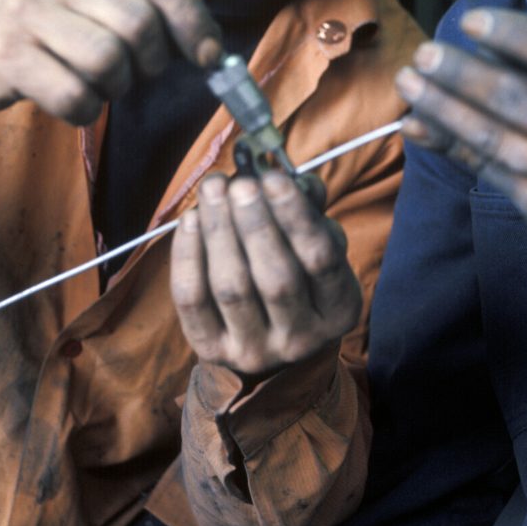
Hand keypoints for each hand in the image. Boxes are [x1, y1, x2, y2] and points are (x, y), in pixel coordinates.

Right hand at [0, 0, 222, 123]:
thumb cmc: (46, 26)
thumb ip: (148, 6)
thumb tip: (211, 47)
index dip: (194, 23)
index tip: (207, 57)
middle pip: (139, 24)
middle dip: (152, 63)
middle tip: (137, 74)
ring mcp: (27, 10)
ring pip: (109, 62)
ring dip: (115, 88)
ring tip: (98, 84)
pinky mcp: (5, 55)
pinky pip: (74, 95)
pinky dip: (85, 110)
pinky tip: (71, 100)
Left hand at [170, 170, 362, 376]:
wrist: (270, 338)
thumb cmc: (297, 272)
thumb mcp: (317, 243)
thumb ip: (308, 207)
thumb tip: (284, 175)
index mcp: (338, 309)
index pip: (320, 260)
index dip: (295, 216)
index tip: (274, 178)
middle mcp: (301, 338)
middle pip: (276, 279)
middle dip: (255, 224)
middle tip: (240, 183)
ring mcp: (255, 350)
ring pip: (232, 288)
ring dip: (219, 231)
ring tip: (213, 189)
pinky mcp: (211, 350)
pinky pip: (193, 300)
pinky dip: (189, 255)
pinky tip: (191, 218)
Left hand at [396, 8, 526, 266]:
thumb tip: (485, 47)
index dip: (516, 35)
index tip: (471, 21)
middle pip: (520, 100)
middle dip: (463, 74)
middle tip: (424, 53)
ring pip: (494, 138)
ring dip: (443, 108)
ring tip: (409, 83)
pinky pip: (487, 170)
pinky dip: (449, 144)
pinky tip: (419, 125)